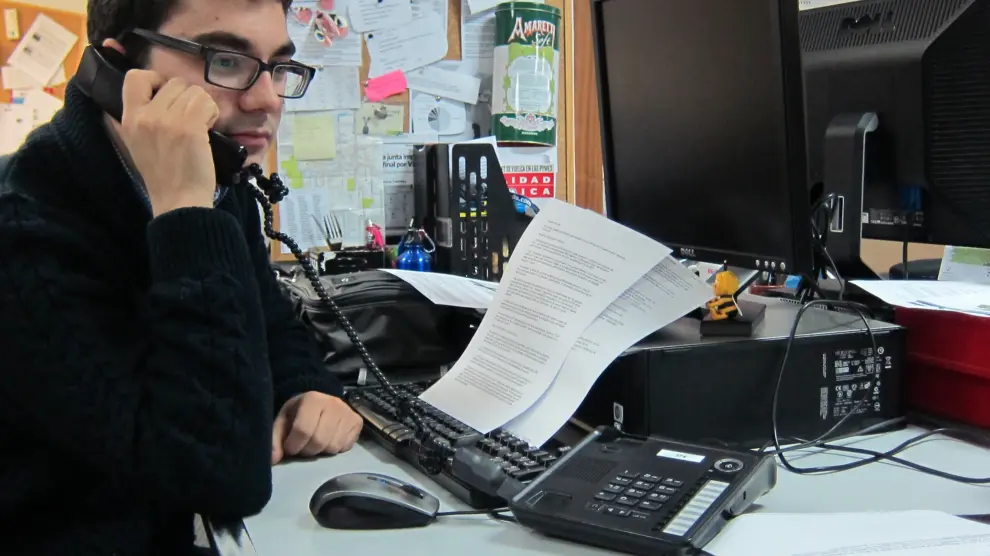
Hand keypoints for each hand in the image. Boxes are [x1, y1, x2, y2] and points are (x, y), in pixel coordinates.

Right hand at [119, 71, 219, 216]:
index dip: (156, 79)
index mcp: (129, 119)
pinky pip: (207, 102)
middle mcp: (145, 116)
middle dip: (187, 97)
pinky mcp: (189, 127)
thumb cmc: (164, 176)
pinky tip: (209, 127)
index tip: (168, 96)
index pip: (135, 77)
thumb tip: (136, 94)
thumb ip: (135, 120)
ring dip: (203, 105)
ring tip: (201, 125)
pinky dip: (212, 112)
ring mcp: (168, 120)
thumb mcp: (137, 144)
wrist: (179, 201)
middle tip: (190, 118)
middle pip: (173, 82)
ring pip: (194, 90)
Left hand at [271, 392, 362, 463]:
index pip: (303, 429)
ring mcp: (348, 413)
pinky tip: (330, 439)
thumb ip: (276, 439)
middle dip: (308, 450)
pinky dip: (335, 449)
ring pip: (333, 446)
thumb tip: (273, 459)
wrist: (320, 402)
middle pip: (319, 440)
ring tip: (316, 442)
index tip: (290, 448)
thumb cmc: (299, 412)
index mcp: (313, 399)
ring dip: (322, 450)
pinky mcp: (358, 423)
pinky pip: (345, 447)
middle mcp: (333, 403)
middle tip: (303, 447)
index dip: (294, 445)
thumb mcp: (284, 420)